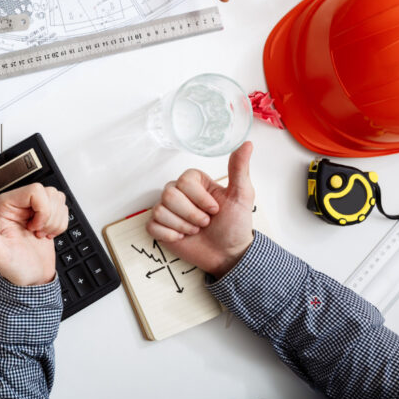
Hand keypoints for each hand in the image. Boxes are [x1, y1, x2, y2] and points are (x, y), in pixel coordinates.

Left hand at [0, 184, 67, 286]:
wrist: (31, 278)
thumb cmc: (14, 267)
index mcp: (4, 205)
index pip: (35, 191)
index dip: (41, 210)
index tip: (32, 227)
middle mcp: (18, 202)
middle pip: (48, 193)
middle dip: (48, 217)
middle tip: (36, 232)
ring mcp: (32, 207)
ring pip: (56, 198)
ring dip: (54, 221)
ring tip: (40, 234)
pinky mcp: (45, 214)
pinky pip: (62, 207)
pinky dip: (59, 224)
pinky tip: (46, 234)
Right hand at [146, 142, 255, 276]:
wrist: (227, 255)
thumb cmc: (235, 226)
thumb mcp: (241, 196)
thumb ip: (239, 169)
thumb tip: (246, 144)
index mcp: (195, 183)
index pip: (184, 181)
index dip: (199, 199)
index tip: (214, 209)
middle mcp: (179, 193)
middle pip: (169, 194)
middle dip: (191, 214)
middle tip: (205, 222)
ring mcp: (167, 210)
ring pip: (160, 210)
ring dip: (182, 226)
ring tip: (195, 230)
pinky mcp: (159, 227)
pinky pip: (152, 225)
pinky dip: (170, 235)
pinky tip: (181, 237)